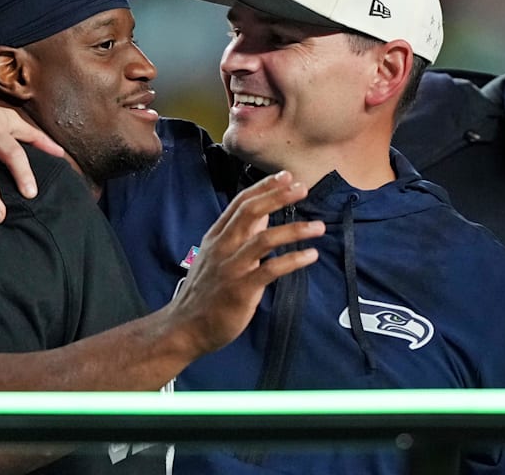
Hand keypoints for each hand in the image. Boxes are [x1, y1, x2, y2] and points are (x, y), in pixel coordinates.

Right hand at [168, 171, 325, 355]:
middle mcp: (222, 247)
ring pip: (263, 239)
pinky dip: (292, 260)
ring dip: (294, 230)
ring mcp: (231, 267)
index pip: (240, 204)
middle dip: (278, 197)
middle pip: (251, 212)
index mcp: (216, 237)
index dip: (264, 188)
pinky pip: (270, 270)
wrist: (185, 327)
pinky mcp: (241, 289)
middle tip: (302, 188)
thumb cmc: (205, 293)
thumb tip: (262, 216)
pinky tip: (310, 256)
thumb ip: (238, 236)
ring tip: (319, 227)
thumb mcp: (216, 257)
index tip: (286, 176)